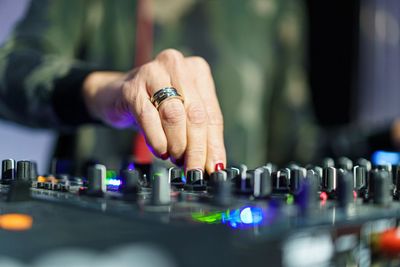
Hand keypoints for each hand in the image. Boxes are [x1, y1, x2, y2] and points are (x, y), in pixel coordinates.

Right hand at [83, 49, 225, 173]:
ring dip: (177, 144)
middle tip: (195, 170)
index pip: (211, 113)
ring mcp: (153, 73)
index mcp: (197, 70)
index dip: (214, 144)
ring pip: (174, 115)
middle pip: (195, 114)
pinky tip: (160, 151)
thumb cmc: (155, 105)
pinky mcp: (132, 87)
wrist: (115, 95)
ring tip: (176, 159)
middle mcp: (177, 66)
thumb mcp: (182, 115)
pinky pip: (148, 118)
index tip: (214, 167)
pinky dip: (157, 139)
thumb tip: (213, 163)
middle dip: (197, 148)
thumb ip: (200, 135)